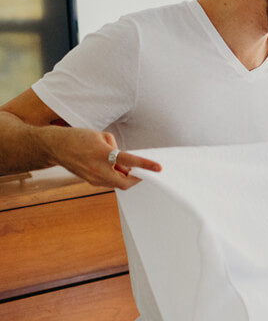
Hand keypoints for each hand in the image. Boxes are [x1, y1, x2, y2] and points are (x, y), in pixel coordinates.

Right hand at [41, 126, 161, 189]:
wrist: (56, 146)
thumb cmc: (79, 138)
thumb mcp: (102, 137)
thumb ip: (117, 149)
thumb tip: (126, 162)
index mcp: (102, 153)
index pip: (129, 161)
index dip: (145, 165)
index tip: (158, 168)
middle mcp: (97, 169)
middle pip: (125, 183)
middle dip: (136, 178)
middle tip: (141, 171)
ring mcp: (93, 178)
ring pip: (117, 184)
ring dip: (125, 177)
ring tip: (121, 166)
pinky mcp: (90, 181)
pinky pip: (109, 183)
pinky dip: (116, 177)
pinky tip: (114, 168)